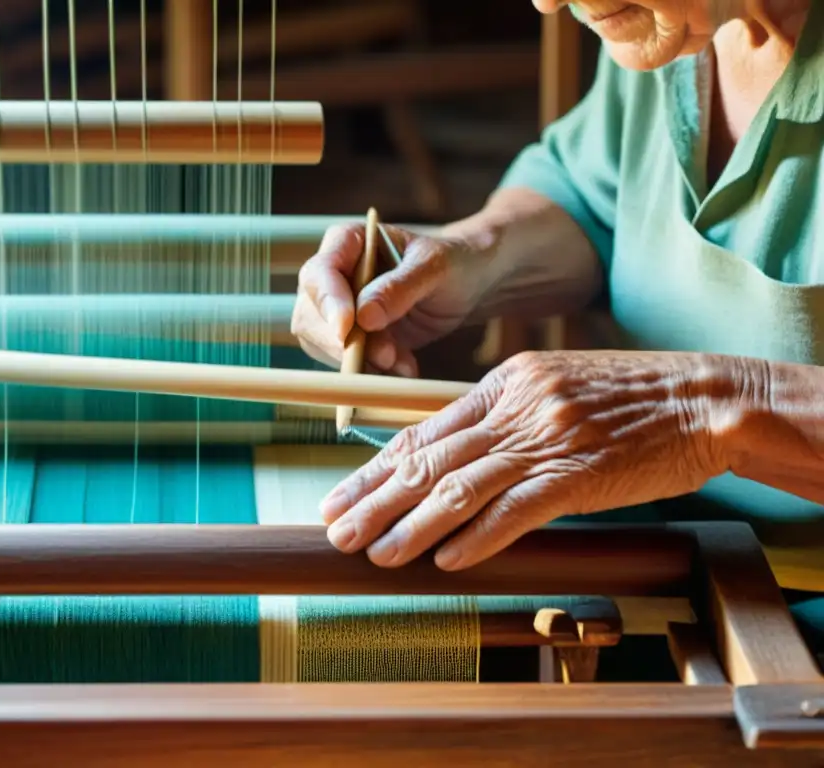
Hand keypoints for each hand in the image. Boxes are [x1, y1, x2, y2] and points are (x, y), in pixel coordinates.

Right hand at [291, 223, 492, 377]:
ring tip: (403, 363)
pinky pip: (347, 363)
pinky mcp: (354, 338)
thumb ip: (399, 287)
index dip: (328, 303)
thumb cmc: (454, 263)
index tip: (347, 329)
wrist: (470, 286)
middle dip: (345, 342)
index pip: (319, 273)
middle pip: (311, 315)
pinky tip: (405, 367)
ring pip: (324, 345)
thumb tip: (363, 316)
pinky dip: (374, 372)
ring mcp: (340, 309)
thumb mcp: (434, 268)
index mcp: (347, 242)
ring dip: (361, 362)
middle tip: (387, 355)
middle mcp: (334, 275)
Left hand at [320, 349, 751, 569]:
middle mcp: (517, 408)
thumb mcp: (553, 389)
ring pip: (461, 487)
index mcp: (505, 383)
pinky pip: (518, 510)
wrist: (703, 399)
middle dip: (375, 499)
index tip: (341, 494)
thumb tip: (450, 457)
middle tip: (335, 529)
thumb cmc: (628, 400)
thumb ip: (502, 418)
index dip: (375, 468)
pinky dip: (479, 536)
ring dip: (412, 525)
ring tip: (375, 551)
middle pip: (429, 460)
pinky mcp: (581, 474)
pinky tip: (447, 559)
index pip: (424, 432)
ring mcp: (547, 440)